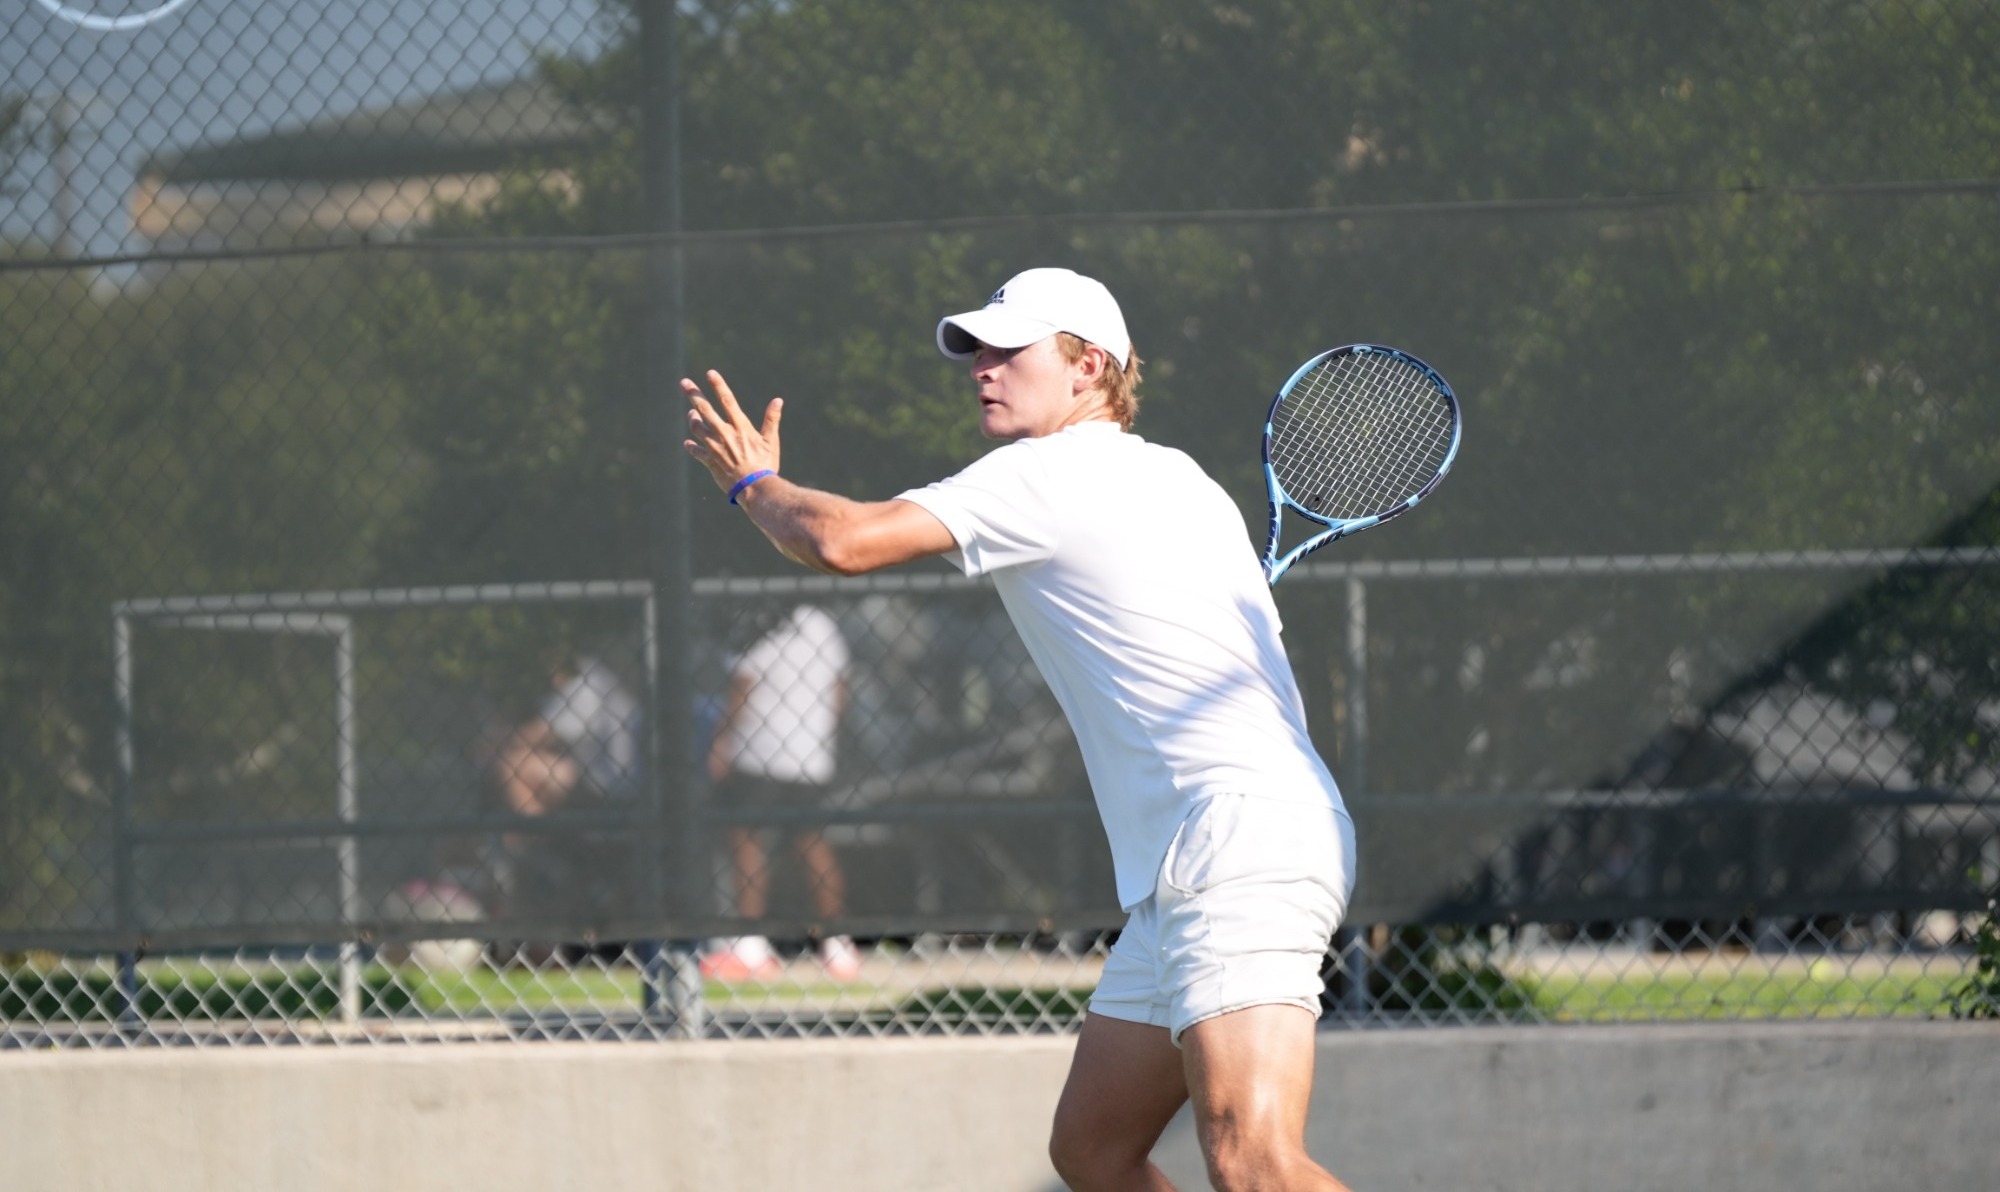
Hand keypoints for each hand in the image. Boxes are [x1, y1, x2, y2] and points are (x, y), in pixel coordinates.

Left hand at [682, 369, 781, 493]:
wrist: (754, 488)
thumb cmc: (765, 465)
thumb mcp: (771, 441)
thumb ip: (772, 420)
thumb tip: (778, 400)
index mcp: (740, 427)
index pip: (727, 401)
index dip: (718, 385)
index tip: (710, 372)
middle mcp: (725, 434)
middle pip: (705, 409)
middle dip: (694, 394)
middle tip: (684, 382)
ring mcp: (715, 447)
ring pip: (697, 428)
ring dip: (692, 418)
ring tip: (691, 413)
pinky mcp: (710, 461)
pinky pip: (696, 451)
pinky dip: (691, 446)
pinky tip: (688, 443)